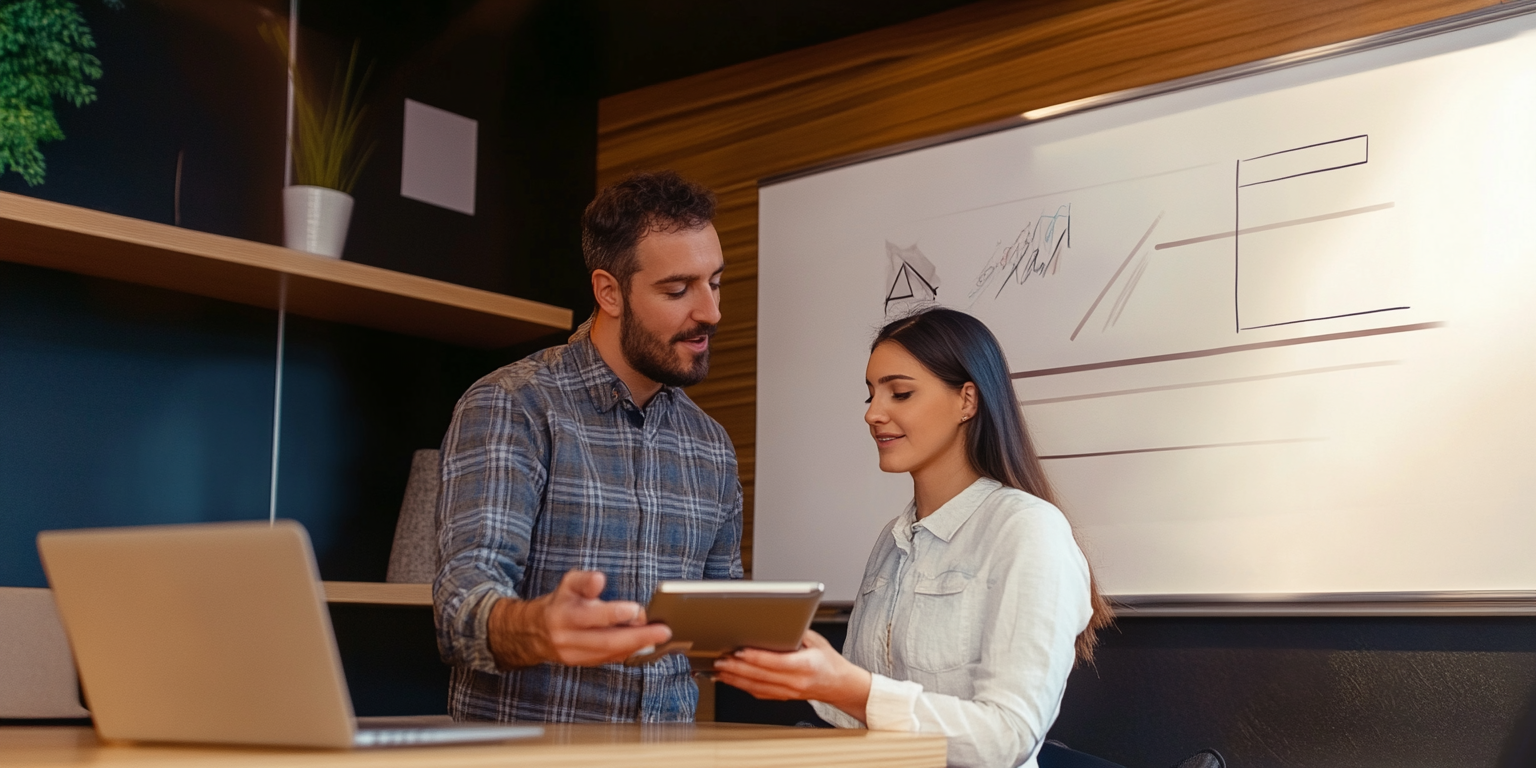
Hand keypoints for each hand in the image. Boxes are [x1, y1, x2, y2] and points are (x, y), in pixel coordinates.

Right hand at [487, 570, 671, 668]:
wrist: (535, 632)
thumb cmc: (561, 603)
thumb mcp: (568, 583)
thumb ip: (585, 581)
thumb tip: (599, 580)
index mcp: (563, 616)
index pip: (590, 617)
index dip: (613, 614)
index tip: (636, 610)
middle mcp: (568, 639)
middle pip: (605, 641)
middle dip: (637, 637)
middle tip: (662, 631)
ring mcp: (575, 655)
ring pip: (609, 654)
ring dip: (637, 646)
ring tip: (660, 637)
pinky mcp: (583, 663)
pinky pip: (609, 660)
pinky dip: (630, 653)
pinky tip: (647, 645)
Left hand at [712, 630, 871, 721]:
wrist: (841, 685)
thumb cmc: (829, 661)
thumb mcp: (817, 640)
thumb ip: (796, 632)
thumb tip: (776, 622)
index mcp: (805, 666)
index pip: (774, 662)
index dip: (754, 657)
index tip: (738, 651)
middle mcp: (795, 682)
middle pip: (760, 676)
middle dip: (737, 667)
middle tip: (720, 659)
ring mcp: (788, 692)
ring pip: (756, 687)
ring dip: (734, 678)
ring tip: (718, 670)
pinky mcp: (783, 697)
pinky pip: (758, 692)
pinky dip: (742, 686)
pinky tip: (730, 680)